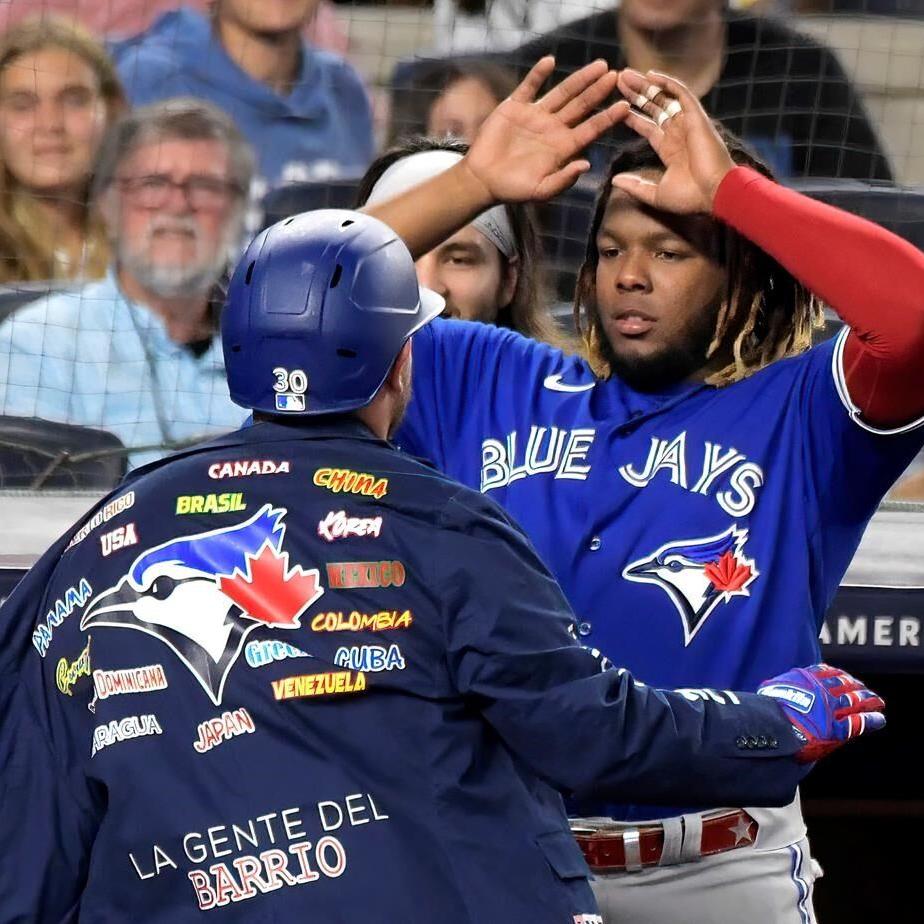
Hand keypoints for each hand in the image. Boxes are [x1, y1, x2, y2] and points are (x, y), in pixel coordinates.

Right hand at [462, 57, 628, 203]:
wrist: (484, 180)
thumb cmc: (514, 190)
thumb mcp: (541, 191)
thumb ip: (564, 180)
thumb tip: (586, 164)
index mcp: (563, 147)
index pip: (591, 129)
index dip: (608, 118)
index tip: (625, 106)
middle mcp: (554, 128)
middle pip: (582, 105)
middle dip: (599, 91)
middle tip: (616, 75)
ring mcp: (536, 115)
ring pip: (562, 92)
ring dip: (580, 79)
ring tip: (599, 66)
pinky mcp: (515, 107)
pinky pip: (529, 86)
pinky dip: (538, 74)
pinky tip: (550, 62)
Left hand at [612, 68, 735, 213]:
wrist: (714, 194)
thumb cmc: (690, 198)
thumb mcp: (655, 194)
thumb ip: (635, 186)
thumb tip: (614, 181)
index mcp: (669, 149)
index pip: (648, 126)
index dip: (632, 116)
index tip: (616, 106)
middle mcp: (678, 133)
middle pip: (654, 107)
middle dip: (636, 94)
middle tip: (618, 80)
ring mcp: (687, 123)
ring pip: (664, 97)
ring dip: (646, 85)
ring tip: (625, 74)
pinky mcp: (696, 117)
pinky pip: (682, 94)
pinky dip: (667, 83)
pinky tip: (650, 75)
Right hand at [758, 664, 884, 763]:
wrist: (772, 727)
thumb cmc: (766, 709)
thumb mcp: (770, 689)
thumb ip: (778, 686)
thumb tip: (770, 687)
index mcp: (805, 679)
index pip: (827, 672)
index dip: (838, 674)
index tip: (844, 676)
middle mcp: (821, 691)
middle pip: (844, 685)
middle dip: (857, 687)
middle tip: (865, 689)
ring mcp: (830, 709)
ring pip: (854, 701)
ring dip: (868, 700)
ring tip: (877, 701)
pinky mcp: (836, 729)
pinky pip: (858, 723)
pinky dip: (870, 720)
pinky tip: (879, 719)